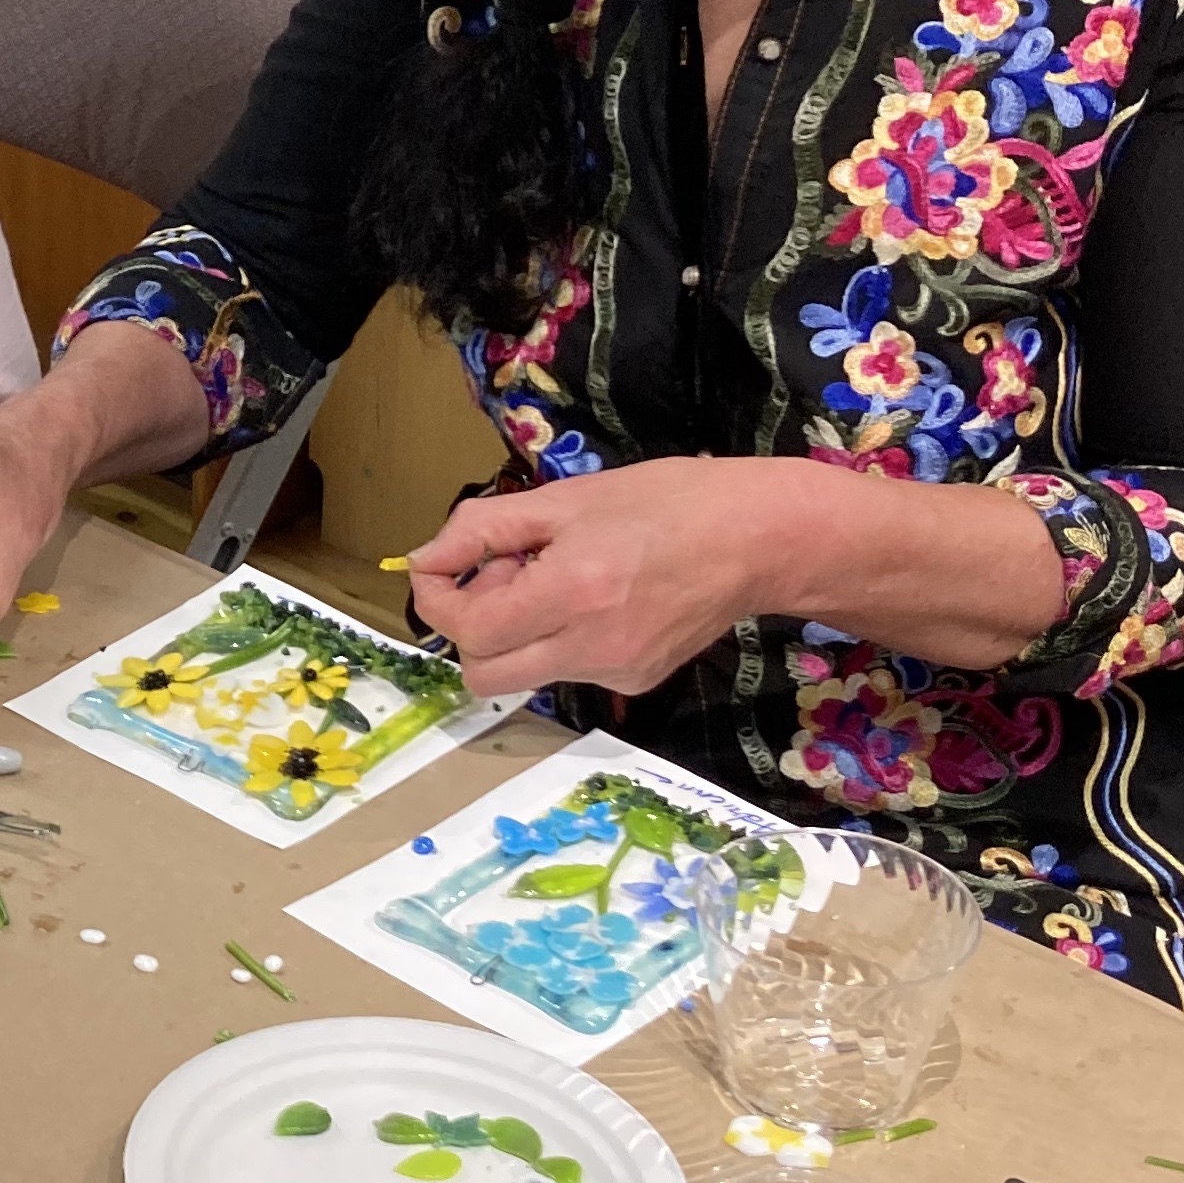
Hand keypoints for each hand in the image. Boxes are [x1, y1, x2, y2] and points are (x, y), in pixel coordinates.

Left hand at [401, 458, 771, 695]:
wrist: (760, 538)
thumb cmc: (664, 502)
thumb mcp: (563, 499)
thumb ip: (482, 529)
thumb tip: (423, 560)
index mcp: (571, 594)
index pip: (469, 630)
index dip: (438, 600)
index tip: (438, 568)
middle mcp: (591, 647)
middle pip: (483, 673)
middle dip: (472, 627)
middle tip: (504, 574)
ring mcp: (616, 673)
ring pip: (523, 674)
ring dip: (514, 633)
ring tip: (554, 579)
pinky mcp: (637, 683)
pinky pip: (567, 671)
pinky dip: (557, 640)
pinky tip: (592, 599)